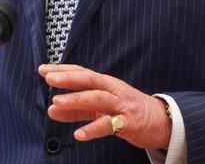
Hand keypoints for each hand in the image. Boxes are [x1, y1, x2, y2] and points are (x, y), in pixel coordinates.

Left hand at [39, 63, 171, 149]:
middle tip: (48, 78)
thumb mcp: (100, 108)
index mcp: (105, 84)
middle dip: (68, 78)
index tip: (42, 69)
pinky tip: (79, 134)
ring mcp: (121, 105)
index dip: (63, 70)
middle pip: (89, 79)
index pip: (81, 73)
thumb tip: (51, 110)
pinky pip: (110, 125)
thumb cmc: (128, 111)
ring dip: (77, 99)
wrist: (162, 121)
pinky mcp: (129, 123)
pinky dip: (94, 129)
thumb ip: (76, 110)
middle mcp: (112, 90)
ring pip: (98, 98)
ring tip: (56, 103)